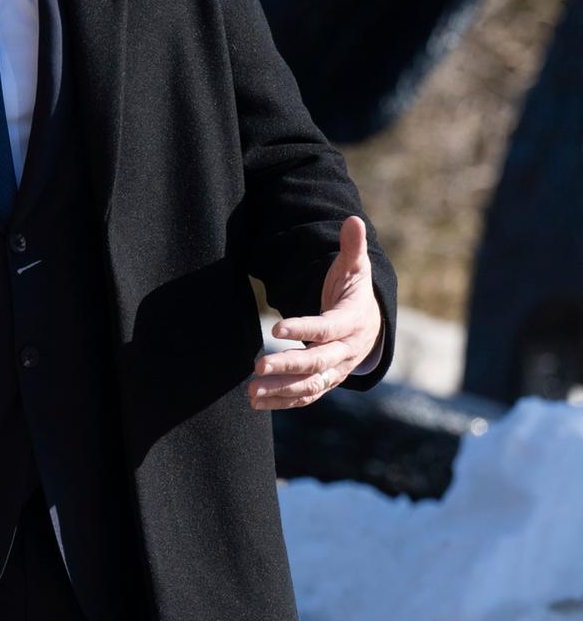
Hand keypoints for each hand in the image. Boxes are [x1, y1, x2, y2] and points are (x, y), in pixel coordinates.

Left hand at [249, 216, 380, 410]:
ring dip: (280, 390)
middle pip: (317, 362)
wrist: (372, 326)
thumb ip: (352, 248)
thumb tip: (352, 219)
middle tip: (257, 366)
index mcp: (352, 322)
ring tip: (251, 391)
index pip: (327, 328)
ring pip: (310, 384)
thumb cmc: (355, 293)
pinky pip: (306, 395)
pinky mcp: (326, 381)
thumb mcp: (356, 269)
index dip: (304, 329)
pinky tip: (256, 401)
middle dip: (287, 367)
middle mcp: (346, 351)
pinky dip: (283, 401)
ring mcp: (336, 370)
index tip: (276, 329)